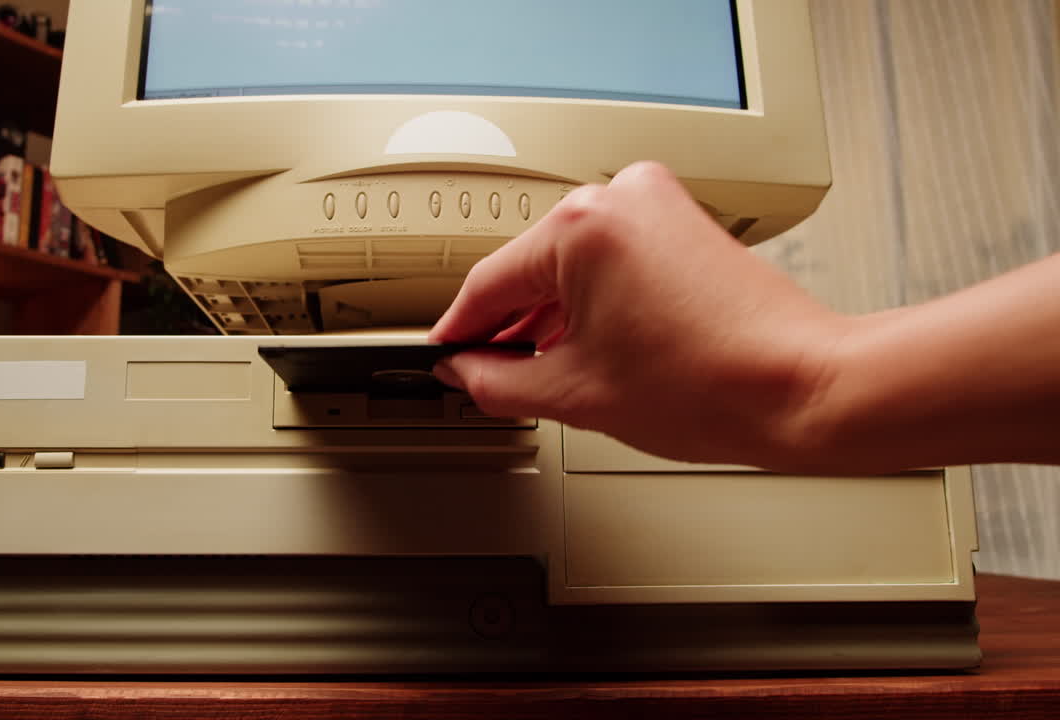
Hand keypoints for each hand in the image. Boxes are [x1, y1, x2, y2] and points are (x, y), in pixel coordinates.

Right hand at [428, 162, 852, 470]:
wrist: (804, 389)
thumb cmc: (717, 385)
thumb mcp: (576, 394)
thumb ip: (498, 381)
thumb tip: (467, 371)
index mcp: (583, 227)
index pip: (490, 282)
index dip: (460, 332)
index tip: (446, 357)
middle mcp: (619, 197)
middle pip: (531, 267)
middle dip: (507, 326)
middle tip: (485, 375)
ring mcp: (656, 204)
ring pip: (570, 263)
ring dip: (548, 315)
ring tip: (536, 371)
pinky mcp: (681, 221)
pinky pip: (610, 257)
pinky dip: (588, 299)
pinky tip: (580, 345)